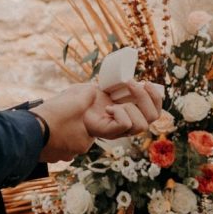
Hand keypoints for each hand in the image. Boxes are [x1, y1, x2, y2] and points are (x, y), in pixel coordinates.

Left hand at [34, 81, 163, 161]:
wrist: (55, 113)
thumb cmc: (72, 101)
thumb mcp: (96, 88)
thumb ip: (113, 86)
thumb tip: (125, 79)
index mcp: (127, 110)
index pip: (154, 110)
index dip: (156, 98)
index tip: (147, 83)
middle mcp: (126, 122)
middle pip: (154, 117)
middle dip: (148, 99)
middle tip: (132, 84)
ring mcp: (118, 131)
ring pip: (143, 125)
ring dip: (133, 105)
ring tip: (115, 99)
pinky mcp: (109, 134)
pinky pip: (125, 124)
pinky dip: (119, 114)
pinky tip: (107, 109)